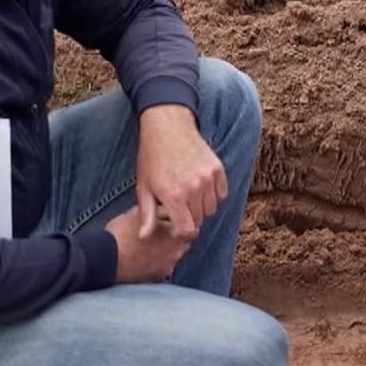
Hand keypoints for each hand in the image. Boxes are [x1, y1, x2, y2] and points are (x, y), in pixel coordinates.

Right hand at [106, 204, 190, 281]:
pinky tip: (146, 258)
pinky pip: (165, 267)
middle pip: (184, 242)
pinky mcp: (160, 276)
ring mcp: (170, 265)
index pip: (190, 226)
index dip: (180, 223)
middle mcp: (177, 250)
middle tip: (159, 234)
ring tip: (150, 246)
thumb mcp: (140, 213)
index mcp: (174, 232)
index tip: (171, 221)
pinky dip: (159, 262)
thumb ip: (158, 210)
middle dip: (175, 237)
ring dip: (168, 250)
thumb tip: (168, 208)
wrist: (106, 259)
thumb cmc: (121, 233)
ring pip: (175, 255)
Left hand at [135, 104, 226, 241]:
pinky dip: (213, 194)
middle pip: (199, 220)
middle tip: (178, 205)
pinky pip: (221, 193)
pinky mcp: (218, 169)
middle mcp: (194, 189)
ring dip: (201, 206)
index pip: (187, 230)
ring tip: (188, 194)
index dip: (181, 233)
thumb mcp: (144, 187)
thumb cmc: (152, 158)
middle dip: (189, 217)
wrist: (167, 127)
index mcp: (174, 196)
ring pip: (211, 208)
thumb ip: (147, 215)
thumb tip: (143, 237)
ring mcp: (208, 178)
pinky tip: (199, 185)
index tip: (176, 226)